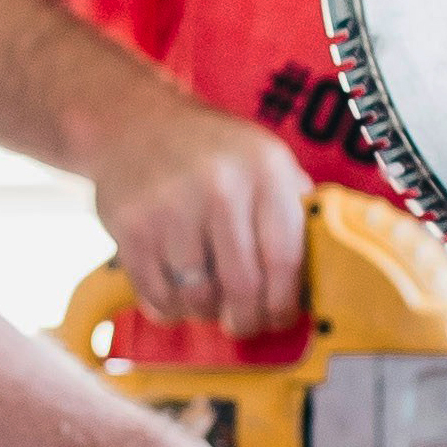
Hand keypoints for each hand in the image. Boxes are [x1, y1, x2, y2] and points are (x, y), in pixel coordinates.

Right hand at [84, 101, 312, 331]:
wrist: (135, 122)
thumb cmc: (210, 152)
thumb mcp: (265, 160)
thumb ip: (293, 210)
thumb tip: (315, 277)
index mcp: (264, 170)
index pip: (285, 259)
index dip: (284, 302)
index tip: (279, 317)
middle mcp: (220, 185)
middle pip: (242, 286)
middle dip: (246, 319)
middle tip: (243, 324)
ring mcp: (171, 207)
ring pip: (198, 297)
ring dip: (205, 312)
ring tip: (207, 300)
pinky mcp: (131, 227)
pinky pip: (158, 295)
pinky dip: (170, 308)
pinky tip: (177, 293)